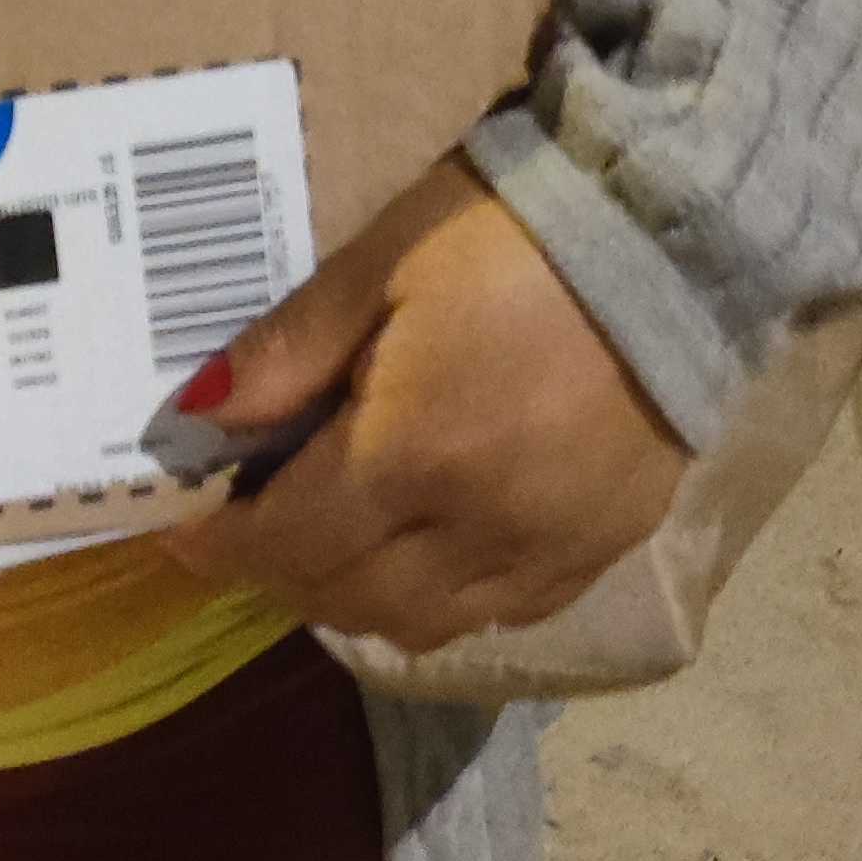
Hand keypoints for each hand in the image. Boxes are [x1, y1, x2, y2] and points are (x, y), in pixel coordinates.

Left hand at [156, 162, 684, 654]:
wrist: (675, 236)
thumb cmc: (510, 234)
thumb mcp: (379, 267)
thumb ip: (285, 355)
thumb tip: (196, 420)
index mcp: (410, 458)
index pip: (285, 545)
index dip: (221, 548)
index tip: (186, 529)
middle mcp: (477, 530)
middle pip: (345, 599)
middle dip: (280, 573)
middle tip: (254, 524)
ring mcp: (548, 553)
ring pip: (421, 626)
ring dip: (356, 599)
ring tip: (333, 542)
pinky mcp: (606, 551)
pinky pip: (502, 617)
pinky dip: (444, 602)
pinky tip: (427, 549)